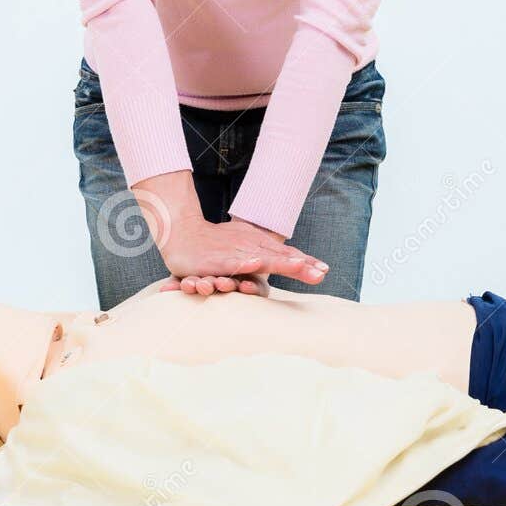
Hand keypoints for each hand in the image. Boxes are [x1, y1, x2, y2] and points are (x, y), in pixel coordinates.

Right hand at [156, 216, 327, 295]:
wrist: (181, 232)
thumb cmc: (215, 243)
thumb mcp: (243, 248)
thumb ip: (263, 257)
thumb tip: (285, 265)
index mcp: (257, 244)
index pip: (285, 253)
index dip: (305, 262)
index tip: (324, 270)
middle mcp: (249, 246)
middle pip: (280, 256)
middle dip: (301, 265)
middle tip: (321, 272)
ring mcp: (234, 252)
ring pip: (261, 258)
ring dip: (281, 262)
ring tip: (300, 266)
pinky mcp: (217, 260)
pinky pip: (232, 262)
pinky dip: (245, 262)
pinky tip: (256, 263)